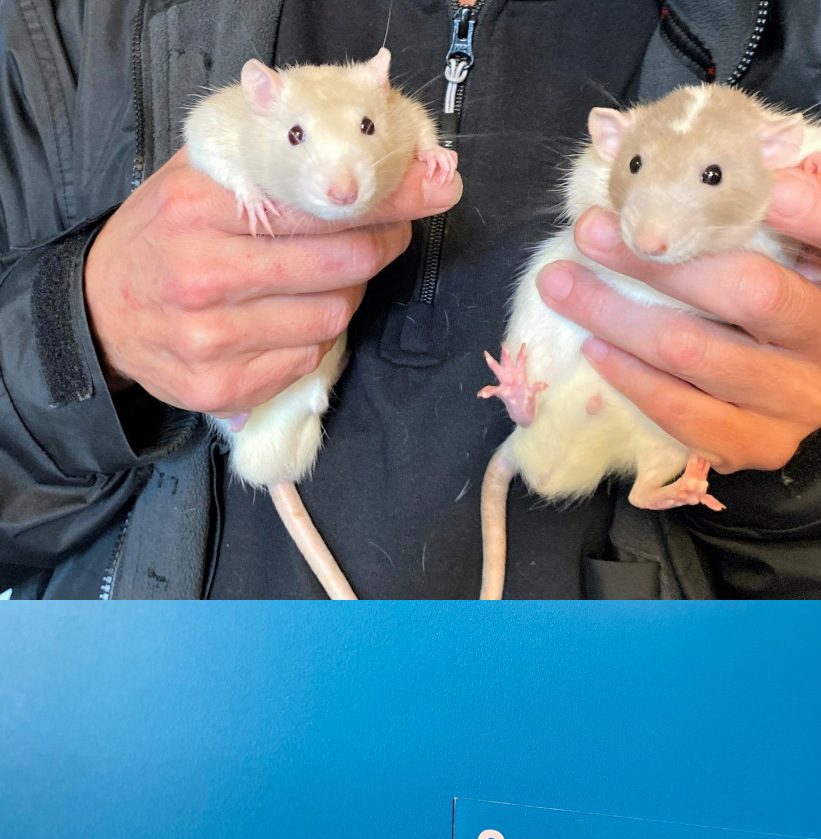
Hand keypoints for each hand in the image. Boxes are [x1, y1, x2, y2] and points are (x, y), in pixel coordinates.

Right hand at [84, 147, 461, 418]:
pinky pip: (307, 359)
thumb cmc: (158, 241)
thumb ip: (261, 171)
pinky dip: (315, 337)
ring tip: (326, 279)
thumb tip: (357, 166)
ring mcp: (212, 341)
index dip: (378, 202)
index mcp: (195, 211)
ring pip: (331, 317)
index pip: (313, 204)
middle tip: (386, 235)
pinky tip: (292, 320)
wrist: (99, 316)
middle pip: (337, 265)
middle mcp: (201, 276)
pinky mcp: (223, 388)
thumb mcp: (191, 184)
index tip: (419, 195)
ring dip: (346, 295)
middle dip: (378, 247)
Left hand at [535, 171, 820, 473]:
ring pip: (702, 354)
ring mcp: (805, 399)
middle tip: (592, 232)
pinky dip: (632, 378)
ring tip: (565, 287)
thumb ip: (719, 185)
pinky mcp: (764, 445)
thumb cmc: (751, 286)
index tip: (766, 185)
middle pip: (758, 294)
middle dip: (664, 260)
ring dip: (620, 317)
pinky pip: (687, 413)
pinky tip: (596, 347)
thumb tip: (612, 132)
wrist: (763, 392)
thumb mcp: (752, 233)